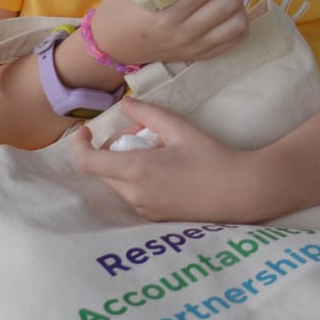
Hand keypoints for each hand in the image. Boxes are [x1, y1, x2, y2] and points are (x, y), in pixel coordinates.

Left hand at [71, 99, 267, 222]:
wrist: (239, 192)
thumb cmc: (212, 157)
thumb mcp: (180, 128)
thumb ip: (148, 114)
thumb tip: (126, 103)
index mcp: (137, 170)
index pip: (88, 162)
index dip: (79, 145)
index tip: (85, 130)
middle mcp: (135, 194)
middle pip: (102, 170)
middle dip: (111, 149)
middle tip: (139, 133)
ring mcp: (144, 209)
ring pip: (117, 182)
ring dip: (124, 164)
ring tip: (157, 150)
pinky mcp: (154, 217)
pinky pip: (132, 194)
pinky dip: (136, 178)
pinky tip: (165, 169)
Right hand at [87, 0, 249, 68]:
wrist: (111, 46)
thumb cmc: (119, 8)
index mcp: (165, 14)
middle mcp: (184, 33)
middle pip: (228, 0)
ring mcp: (195, 47)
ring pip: (238, 20)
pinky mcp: (202, 54)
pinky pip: (236, 38)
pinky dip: (240, 17)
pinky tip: (230, 4)